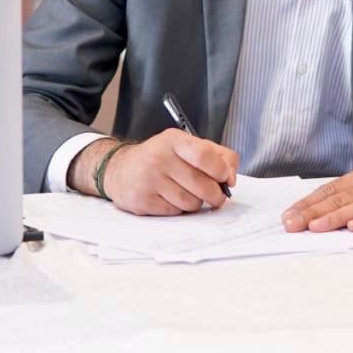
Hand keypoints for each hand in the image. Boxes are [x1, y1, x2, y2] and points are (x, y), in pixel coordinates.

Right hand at [72, 131, 237, 215]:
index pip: (204, 155)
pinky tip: (171, 198)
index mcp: (173, 140)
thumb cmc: (161, 157)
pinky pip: (175, 212)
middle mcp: (159, 158)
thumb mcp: (187, 145)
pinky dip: (179, 209)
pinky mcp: (142, 201)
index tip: (225, 177)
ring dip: (196, 203)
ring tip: (188, 194)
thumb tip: (231, 178)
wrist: (120, 169)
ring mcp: (149, 180)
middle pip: (202, 185)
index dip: (221, 170)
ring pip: (191, 202)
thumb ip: (217, 155)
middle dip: (215, 195)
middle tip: (216, 196)